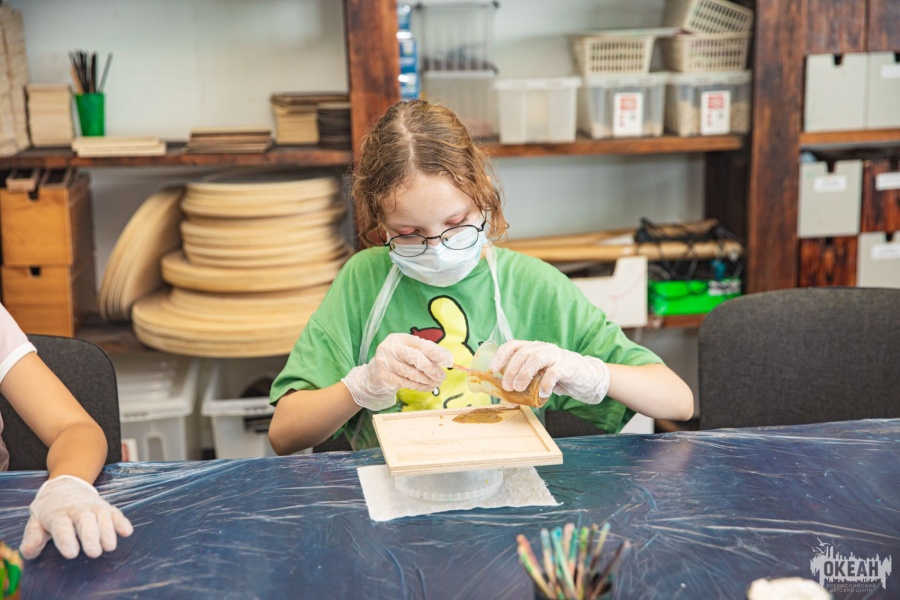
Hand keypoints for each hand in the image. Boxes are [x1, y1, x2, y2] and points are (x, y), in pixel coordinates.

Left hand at [20, 475, 132, 559]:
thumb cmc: (49, 509)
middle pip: (84, 521)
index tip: (71, 553)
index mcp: (57, 514)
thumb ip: (32, 537)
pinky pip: (115, 512)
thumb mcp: (35, 521)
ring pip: (102, 516)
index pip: (61, 526)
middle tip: (94, 553)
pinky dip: (121, 521)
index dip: (66, 539)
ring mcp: (93, 506)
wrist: (66, 484)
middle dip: (90, 536)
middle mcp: (77, 508)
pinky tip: (126, 531)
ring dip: (108, 531)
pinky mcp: (105, 507)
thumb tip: (29, 552)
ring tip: (109, 547)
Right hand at [342, 333, 452, 410]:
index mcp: (399, 338)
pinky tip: (427, 387)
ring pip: (411, 372)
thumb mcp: (408, 352)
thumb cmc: (397, 361)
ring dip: (426, 380)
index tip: (447, 361)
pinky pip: (405, 382)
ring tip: (436, 383)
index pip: (420, 344)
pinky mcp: (383, 376)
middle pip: (415, 358)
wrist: (374, 375)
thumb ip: (425, 352)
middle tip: (442, 377)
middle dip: (431, 369)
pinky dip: (418, 386)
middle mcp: (390, 347)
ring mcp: (385, 362)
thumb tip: (446, 358)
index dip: (435, 352)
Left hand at [490, 340, 609, 403]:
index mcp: (534, 348)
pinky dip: (545, 384)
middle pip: (522, 353)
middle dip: (510, 370)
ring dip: (523, 374)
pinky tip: (542, 394)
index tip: (493, 369)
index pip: (514, 345)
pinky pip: (553, 372)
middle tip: (506, 386)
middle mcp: (544, 348)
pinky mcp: (567, 366)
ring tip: (517, 388)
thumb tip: (502, 396)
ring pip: (535, 359)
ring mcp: (556, 356)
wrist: (587, 378)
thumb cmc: (559, 378)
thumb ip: (524, 382)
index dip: (501, 355)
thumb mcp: (539, 377)